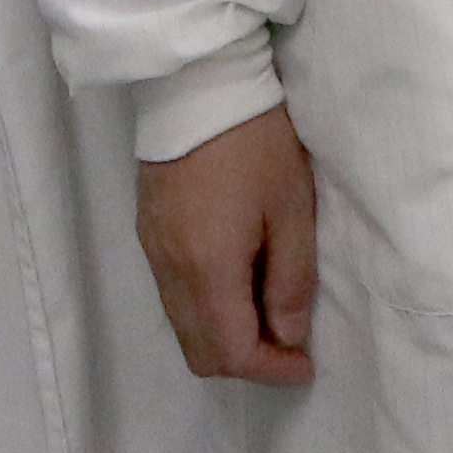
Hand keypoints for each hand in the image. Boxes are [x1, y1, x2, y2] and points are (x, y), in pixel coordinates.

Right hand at [141, 103, 319, 384]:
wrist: (197, 82)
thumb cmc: (255, 141)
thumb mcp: (292, 208)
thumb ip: (291, 279)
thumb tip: (290, 335)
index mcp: (207, 269)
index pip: (231, 353)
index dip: (270, 370)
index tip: (305, 363)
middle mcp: (169, 272)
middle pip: (199, 353)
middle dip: (246, 362)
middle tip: (287, 342)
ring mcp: (152, 252)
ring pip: (183, 328)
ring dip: (225, 337)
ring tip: (267, 310)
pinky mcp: (147, 233)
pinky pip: (173, 298)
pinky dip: (205, 310)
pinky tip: (237, 281)